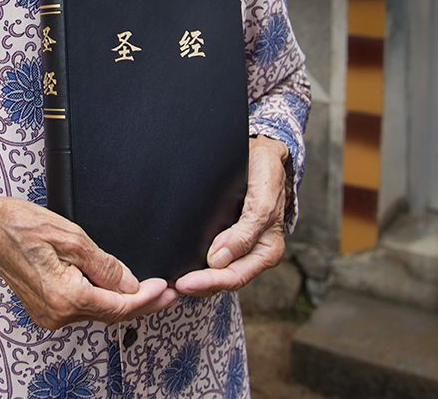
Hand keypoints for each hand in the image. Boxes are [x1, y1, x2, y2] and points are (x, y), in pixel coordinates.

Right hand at [0, 175, 177, 328]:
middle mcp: (57, 313)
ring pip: (96, 312)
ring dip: (122, 303)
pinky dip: (102, 300)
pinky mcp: (44, 308)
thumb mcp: (70, 236)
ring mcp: (48, 314)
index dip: (147, 298)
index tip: (167, 287)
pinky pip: (82, 308)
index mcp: (66, 296)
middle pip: (110, 313)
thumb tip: (132, 284)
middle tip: (169, 293)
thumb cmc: (21, 224)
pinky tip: (115, 289)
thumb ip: (104, 264)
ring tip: (149, 291)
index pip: (118, 305)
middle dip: (141, 303)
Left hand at [172, 135, 287, 295]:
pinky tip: (180, 264)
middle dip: (197, 285)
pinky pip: (213, 258)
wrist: (262, 152)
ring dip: (196, 280)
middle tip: (170, 285)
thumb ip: (245, 232)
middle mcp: (254, 253)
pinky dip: (197, 265)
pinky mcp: (229, 235)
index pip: (235, 276)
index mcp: (267, 250)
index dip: (208, 282)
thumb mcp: (263, 200)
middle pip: (223, 279)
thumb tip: (218, 261)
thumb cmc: (266, 174)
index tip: (184, 282)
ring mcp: (241, 246)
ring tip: (169, 281)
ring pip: (217, 273)